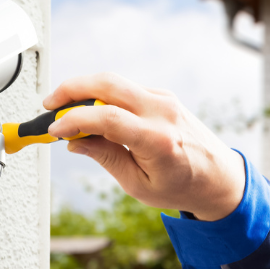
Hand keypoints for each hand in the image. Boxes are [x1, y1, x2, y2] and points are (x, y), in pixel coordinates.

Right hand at [45, 73, 244, 220]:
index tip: (55, 128)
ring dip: (85, 90)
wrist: (219, 177)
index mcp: (157, 140)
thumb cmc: (183, 186)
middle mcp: (162, 112)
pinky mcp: (163, 96)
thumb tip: (75, 141)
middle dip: (72, 88)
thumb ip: (105, 157)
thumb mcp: (138, 184)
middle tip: (50, 103)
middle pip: (108, 83)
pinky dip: (103, 95)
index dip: (74, 119)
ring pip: (115, 82)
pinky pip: (126, 89)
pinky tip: (91, 112)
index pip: (107, 118)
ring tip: (65, 109)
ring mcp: (164, 100)